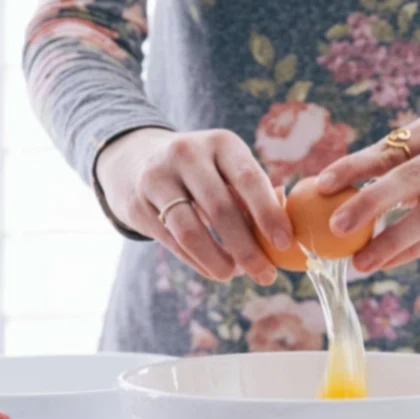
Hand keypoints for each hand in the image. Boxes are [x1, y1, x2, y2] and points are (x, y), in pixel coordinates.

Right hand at [95, 127, 292, 284]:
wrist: (135, 159)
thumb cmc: (201, 172)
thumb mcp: (226, 168)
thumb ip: (253, 196)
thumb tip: (283, 237)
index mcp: (220, 143)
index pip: (248, 178)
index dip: (268, 213)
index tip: (284, 243)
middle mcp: (187, 154)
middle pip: (220, 209)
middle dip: (247, 249)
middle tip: (266, 275)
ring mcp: (158, 178)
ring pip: (191, 231)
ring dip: (218, 260)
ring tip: (234, 275)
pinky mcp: (138, 205)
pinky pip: (173, 243)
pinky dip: (197, 263)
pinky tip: (214, 271)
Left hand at [316, 106, 419, 272]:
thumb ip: (391, 167)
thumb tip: (325, 192)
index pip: (392, 146)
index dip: (354, 166)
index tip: (321, 186)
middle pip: (411, 175)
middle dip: (369, 202)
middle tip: (335, 227)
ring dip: (391, 239)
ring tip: (359, 262)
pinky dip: (412, 251)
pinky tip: (385, 263)